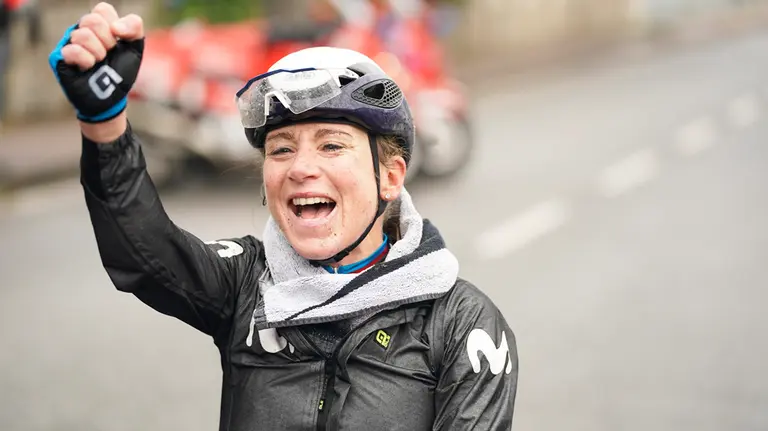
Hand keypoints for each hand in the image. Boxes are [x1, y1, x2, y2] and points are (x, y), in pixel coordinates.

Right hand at [48, 2, 143, 124]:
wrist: (111, 98)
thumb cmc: (120, 72)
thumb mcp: (135, 48)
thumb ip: (134, 27)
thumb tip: (115, 26)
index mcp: (99, 25)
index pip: (102, 9)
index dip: (115, 27)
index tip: (118, 43)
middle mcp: (81, 30)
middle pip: (92, 20)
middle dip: (108, 41)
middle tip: (108, 55)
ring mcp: (69, 42)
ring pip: (82, 34)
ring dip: (98, 53)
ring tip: (99, 63)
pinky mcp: (60, 57)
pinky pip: (73, 50)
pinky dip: (87, 61)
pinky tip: (88, 68)